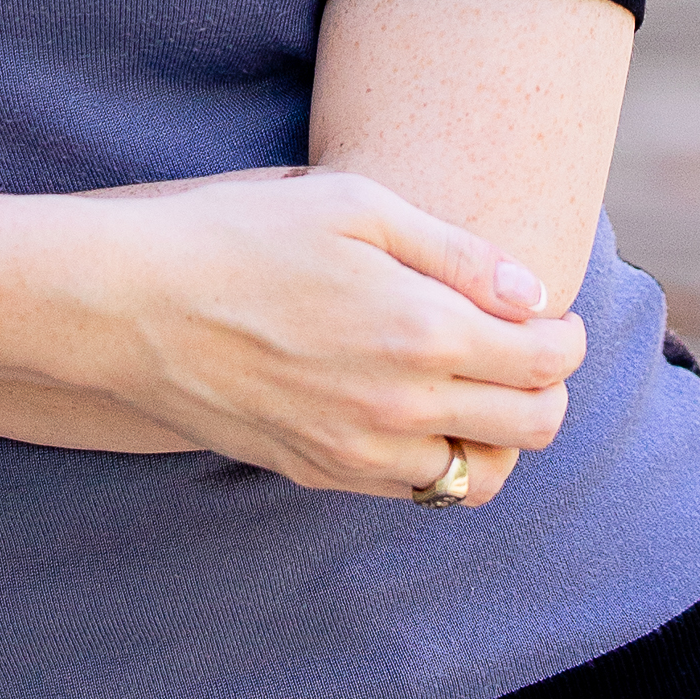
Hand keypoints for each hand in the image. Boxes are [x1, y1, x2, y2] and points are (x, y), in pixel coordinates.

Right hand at [75, 171, 584, 505]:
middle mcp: (401, 407)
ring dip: (497, 433)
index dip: (565, 337)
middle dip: (547, 386)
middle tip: (525, 348)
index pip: (547, 360)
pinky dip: (437, 459)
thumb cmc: (242, 234)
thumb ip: (456, 254)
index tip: (550, 315)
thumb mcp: (355, 207)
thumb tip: (534, 294)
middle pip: (531, 425)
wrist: (133, 305)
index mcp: (422, 331)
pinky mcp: (318, 473)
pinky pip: (413, 491)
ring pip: (478, 475)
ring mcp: (359, 452)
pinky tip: (415, 410)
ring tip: (475, 386)